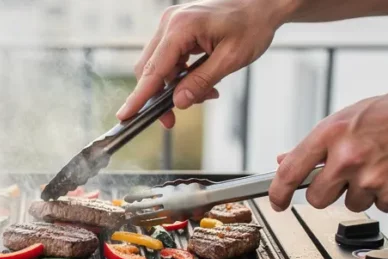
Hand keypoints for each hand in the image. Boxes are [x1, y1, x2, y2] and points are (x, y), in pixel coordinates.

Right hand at [117, 0, 292, 127]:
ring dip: (174, 86)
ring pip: (158, 66)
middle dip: (160, 96)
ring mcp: (171, 24)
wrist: (262, 4)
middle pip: (149, 68)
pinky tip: (201, 81)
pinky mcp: (176, 28)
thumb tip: (179, 102)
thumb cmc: (253, 25)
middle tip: (172, 119)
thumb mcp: (231, 59)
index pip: (153, 69)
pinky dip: (180, 75)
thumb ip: (202, 81)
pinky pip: (169, 58)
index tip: (125, 115)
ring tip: (206, 94)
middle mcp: (170, 23)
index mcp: (182, 27)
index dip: (139, 96)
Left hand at [269, 68, 387, 212]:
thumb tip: (284, 159)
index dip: (277, 193)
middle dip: (326, 191)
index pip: (290, 171)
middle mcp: (348, 158)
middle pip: (316, 198)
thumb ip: (316, 144)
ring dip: (360, 191)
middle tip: (344, 176)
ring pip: (349, 204)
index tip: (275, 202)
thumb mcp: (347, 118)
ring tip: (379, 166)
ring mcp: (372, 180)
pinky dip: (386, 196)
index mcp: (330, 134)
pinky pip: (379, 207)